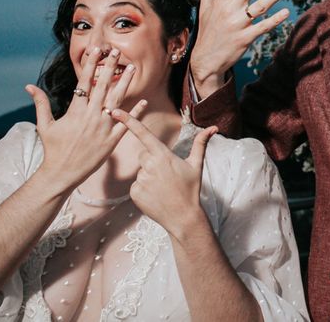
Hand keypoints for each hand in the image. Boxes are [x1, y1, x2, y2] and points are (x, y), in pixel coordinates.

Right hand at [26, 47, 145, 191]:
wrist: (62, 173)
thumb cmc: (53, 149)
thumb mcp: (44, 125)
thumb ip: (41, 103)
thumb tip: (29, 86)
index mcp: (75, 111)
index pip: (85, 82)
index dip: (91, 65)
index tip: (96, 50)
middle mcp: (91, 116)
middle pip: (103, 86)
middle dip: (110, 67)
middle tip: (117, 51)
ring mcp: (103, 128)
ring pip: (117, 101)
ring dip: (125, 83)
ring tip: (132, 69)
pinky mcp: (112, 140)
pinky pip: (126, 124)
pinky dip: (136, 113)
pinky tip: (144, 101)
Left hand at [112, 107, 216, 238]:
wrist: (183, 217)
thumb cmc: (191, 189)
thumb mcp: (196, 165)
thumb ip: (201, 143)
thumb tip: (213, 128)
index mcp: (163, 156)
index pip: (143, 134)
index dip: (129, 121)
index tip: (115, 112)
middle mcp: (149, 166)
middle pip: (143, 155)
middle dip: (152, 161)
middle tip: (167, 175)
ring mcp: (141, 180)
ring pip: (141, 171)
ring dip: (149, 176)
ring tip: (163, 188)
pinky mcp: (134, 193)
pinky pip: (136, 185)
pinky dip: (144, 189)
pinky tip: (155, 196)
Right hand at [189, 0, 290, 96]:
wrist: (206, 60)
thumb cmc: (208, 32)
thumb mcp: (204, 9)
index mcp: (220, 1)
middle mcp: (230, 10)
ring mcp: (239, 24)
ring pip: (260, 7)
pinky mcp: (246, 38)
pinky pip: (263, 27)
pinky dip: (275, 20)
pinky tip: (286, 12)